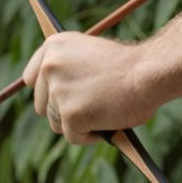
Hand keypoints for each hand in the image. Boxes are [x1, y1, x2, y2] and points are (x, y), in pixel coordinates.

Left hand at [22, 32, 157, 144]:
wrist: (149, 72)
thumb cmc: (129, 66)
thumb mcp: (90, 56)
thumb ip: (70, 70)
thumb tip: (58, 96)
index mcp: (55, 46)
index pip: (32, 78)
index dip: (47, 90)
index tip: (58, 97)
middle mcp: (50, 66)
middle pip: (43, 104)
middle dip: (64, 110)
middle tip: (90, 108)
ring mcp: (58, 91)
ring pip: (57, 123)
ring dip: (77, 124)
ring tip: (103, 113)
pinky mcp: (70, 114)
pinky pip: (74, 136)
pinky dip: (90, 135)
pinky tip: (107, 122)